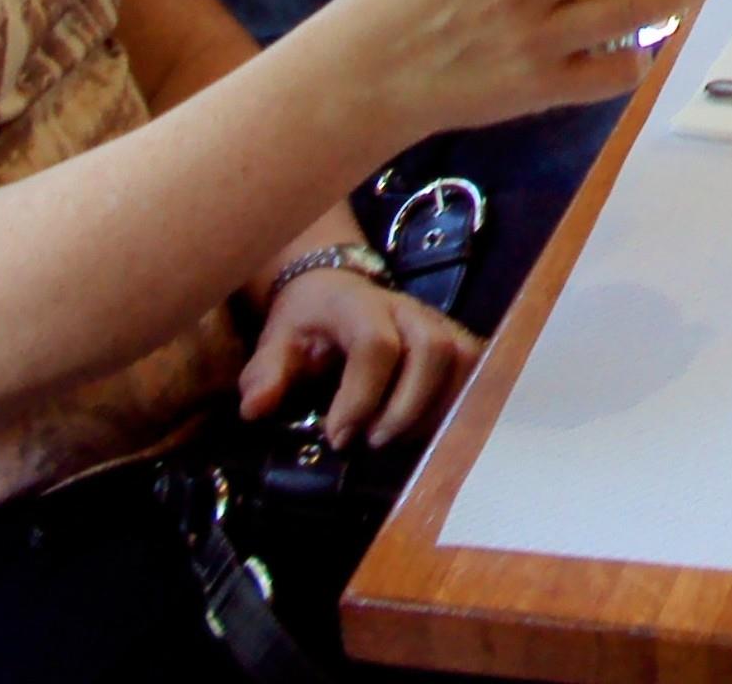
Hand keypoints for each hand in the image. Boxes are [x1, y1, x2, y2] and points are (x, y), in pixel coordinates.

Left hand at [239, 271, 477, 450]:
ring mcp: (438, 322)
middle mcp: (407, 310)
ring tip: (398, 442)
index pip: (376, 346)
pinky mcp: (455, 340)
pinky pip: (475, 372)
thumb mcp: (276, 342)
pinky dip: (458, 407)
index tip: (337, 436)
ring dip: (435, 412)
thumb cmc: (306, 323)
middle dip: (406, 408)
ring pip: (461, 362)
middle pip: (432, 350)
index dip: (361, 396)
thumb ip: (266, 374)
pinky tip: (428, 434)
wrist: (335, 288)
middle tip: (373, 443)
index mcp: (359, 306)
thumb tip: (255, 410)